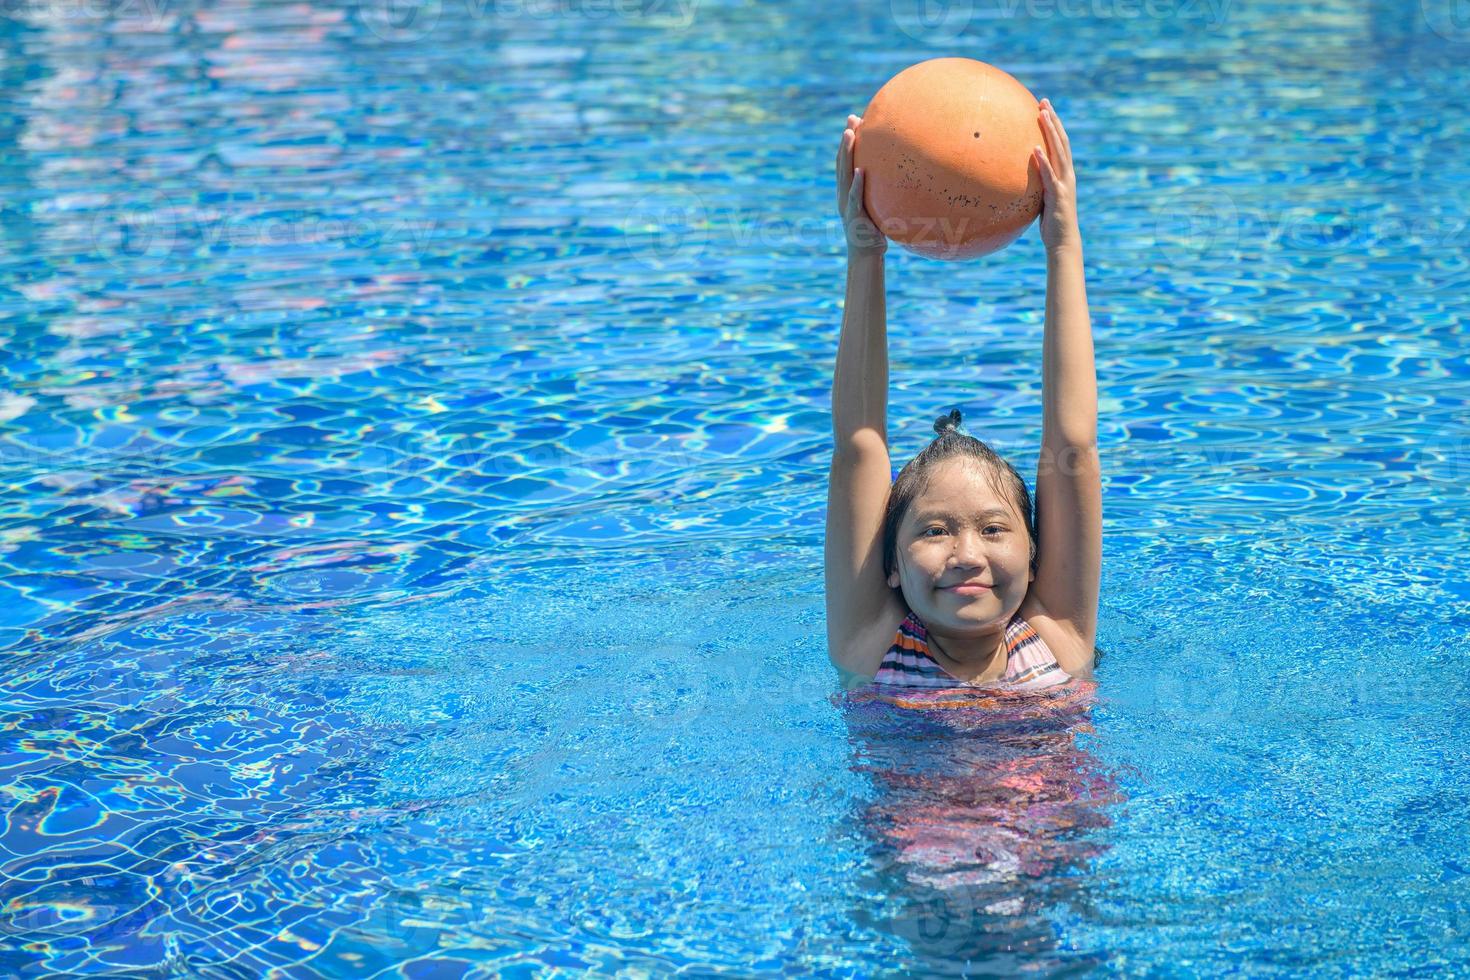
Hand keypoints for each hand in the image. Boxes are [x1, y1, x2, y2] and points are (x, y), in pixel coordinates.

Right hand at [836, 114, 886, 255]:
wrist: (866, 257)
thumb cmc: (876, 233)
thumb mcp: (880, 208)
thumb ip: (885, 193)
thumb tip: (906, 177)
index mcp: (848, 192)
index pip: (847, 162)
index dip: (849, 142)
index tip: (855, 122)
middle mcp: (844, 195)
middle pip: (843, 163)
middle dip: (847, 140)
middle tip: (851, 119)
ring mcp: (847, 205)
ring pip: (844, 175)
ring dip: (846, 154)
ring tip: (849, 134)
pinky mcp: (854, 217)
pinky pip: (855, 198)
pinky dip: (856, 184)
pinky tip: (860, 170)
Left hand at [1032, 98, 1080, 251]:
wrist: (1063, 241)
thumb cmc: (1051, 222)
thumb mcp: (1042, 198)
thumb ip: (1037, 184)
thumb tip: (1021, 175)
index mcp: (1065, 174)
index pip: (1060, 144)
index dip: (1054, 125)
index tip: (1045, 107)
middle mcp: (1067, 174)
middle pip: (1061, 141)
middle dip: (1053, 120)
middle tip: (1043, 102)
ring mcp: (1064, 184)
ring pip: (1058, 152)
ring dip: (1050, 133)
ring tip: (1042, 116)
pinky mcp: (1057, 195)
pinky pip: (1049, 175)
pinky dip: (1043, 161)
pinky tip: (1034, 149)